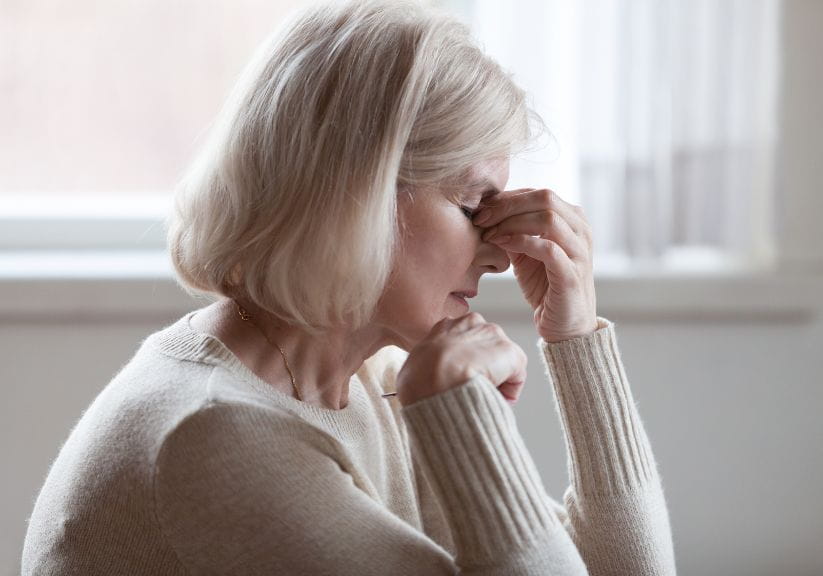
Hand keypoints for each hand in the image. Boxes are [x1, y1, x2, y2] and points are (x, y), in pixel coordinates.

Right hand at [396, 312, 527, 406]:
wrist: (433, 382)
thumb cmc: (418, 381)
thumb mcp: (414, 367)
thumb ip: (427, 367)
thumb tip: (427, 381)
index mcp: (446, 326)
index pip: (463, 341)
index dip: (465, 363)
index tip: (461, 380)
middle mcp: (472, 323)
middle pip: (486, 349)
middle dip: (484, 369)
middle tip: (474, 389)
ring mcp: (493, 336)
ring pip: (502, 361)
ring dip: (496, 379)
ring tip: (481, 395)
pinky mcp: (510, 352)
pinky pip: (516, 377)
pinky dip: (509, 392)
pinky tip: (493, 397)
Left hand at [472, 188, 596, 342]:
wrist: (565, 326)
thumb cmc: (545, 287)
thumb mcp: (525, 253)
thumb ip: (513, 231)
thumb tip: (487, 212)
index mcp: (572, 220)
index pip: (538, 194)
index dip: (507, 198)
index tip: (481, 210)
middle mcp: (581, 230)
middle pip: (545, 198)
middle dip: (507, 205)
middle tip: (481, 218)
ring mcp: (580, 251)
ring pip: (548, 218)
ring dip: (512, 223)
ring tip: (489, 234)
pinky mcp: (572, 274)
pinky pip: (548, 248)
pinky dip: (521, 242)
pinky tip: (501, 245)